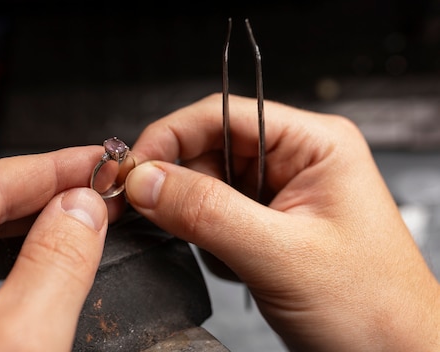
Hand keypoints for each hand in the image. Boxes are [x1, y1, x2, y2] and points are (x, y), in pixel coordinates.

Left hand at [0, 146, 110, 351]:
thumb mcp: (19, 343)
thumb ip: (58, 259)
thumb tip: (84, 205)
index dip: (54, 167)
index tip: (101, 160)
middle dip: (46, 193)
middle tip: (103, 186)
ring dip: (29, 223)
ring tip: (83, 213)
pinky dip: (6, 257)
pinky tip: (41, 251)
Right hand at [124, 93, 439, 350]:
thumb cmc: (374, 307)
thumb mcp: (281, 254)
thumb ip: (207, 212)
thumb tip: (147, 180)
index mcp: (314, 144)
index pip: (222, 115)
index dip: (169, 135)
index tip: (132, 168)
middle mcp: (294, 162)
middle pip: (207, 148)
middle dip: (177, 182)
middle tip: (149, 211)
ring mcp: (278, 195)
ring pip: (205, 185)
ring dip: (195, 219)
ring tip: (223, 252)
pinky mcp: (265, 226)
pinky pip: (212, 217)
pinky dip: (206, 241)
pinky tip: (233, 263)